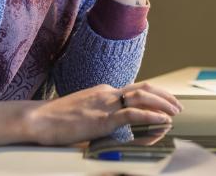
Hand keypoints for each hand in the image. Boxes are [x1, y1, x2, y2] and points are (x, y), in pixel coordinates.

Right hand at [22, 82, 182, 145]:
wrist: (37, 120)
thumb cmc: (54, 120)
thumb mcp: (82, 114)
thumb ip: (100, 117)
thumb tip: (113, 128)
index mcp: (103, 92)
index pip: (134, 90)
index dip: (153, 96)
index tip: (164, 105)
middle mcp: (107, 93)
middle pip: (143, 88)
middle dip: (164, 96)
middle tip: (177, 106)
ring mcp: (105, 104)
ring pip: (142, 97)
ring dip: (163, 104)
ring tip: (175, 113)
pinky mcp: (103, 119)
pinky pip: (132, 114)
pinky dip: (151, 116)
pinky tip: (162, 121)